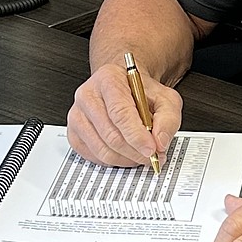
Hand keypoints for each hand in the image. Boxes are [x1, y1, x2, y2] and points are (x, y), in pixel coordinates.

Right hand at [67, 62, 181, 167]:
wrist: (124, 88)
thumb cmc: (140, 92)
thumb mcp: (165, 98)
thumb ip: (168, 118)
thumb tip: (160, 141)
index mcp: (108, 79)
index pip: (120, 112)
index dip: (136, 135)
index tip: (151, 149)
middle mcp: (88, 95)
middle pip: (110, 134)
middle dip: (135, 151)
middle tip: (153, 156)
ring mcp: (77, 115)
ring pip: (102, 150)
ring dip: (127, 159)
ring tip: (141, 154)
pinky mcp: (74, 133)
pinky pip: (94, 157)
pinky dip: (114, 161)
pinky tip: (126, 154)